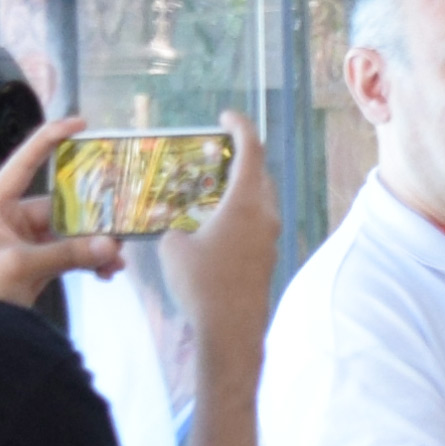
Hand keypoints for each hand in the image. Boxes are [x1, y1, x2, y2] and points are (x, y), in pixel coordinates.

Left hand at [0, 110, 130, 310]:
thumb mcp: (20, 267)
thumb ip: (67, 254)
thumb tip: (109, 246)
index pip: (24, 162)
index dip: (50, 139)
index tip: (79, 125)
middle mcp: (8, 219)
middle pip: (58, 205)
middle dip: (90, 218)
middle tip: (118, 224)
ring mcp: (21, 243)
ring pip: (66, 234)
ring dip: (92, 246)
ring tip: (115, 260)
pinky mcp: (31, 266)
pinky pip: (65, 256)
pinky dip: (85, 263)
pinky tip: (103, 273)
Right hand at [142, 112, 280, 381]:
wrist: (230, 330)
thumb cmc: (202, 283)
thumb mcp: (173, 248)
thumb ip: (175, 229)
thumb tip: (179, 232)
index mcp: (247, 200)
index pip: (251, 149)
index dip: (240, 125)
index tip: (226, 115)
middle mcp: (266, 214)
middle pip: (259, 174)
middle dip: (238, 159)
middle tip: (212, 155)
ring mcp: (270, 238)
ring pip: (259, 201)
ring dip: (238, 190)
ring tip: (209, 191)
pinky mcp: (267, 259)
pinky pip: (256, 224)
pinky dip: (238, 215)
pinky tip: (214, 227)